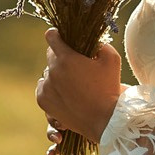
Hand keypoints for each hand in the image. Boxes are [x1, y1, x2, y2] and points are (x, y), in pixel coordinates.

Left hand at [35, 29, 122, 144]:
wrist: (104, 119)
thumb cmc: (109, 88)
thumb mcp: (111, 59)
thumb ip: (99, 44)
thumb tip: (91, 42)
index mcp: (66, 58)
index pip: (51, 36)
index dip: (57, 34)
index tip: (62, 37)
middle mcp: (52, 71)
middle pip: (50, 55)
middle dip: (61, 57)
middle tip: (75, 66)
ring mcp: (46, 87)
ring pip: (48, 73)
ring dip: (57, 74)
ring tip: (72, 83)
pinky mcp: (42, 101)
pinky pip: (43, 87)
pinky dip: (51, 88)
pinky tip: (65, 93)